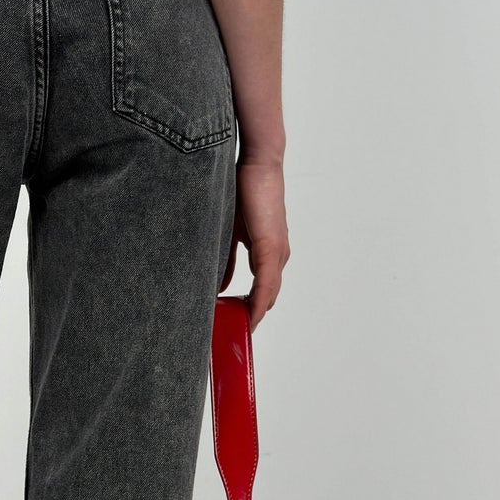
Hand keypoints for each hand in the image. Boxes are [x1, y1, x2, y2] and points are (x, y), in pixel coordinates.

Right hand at [220, 156, 288, 328]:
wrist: (256, 163)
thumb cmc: (242, 190)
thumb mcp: (228, 231)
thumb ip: (225, 260)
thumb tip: (221, 287)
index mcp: (268, 251)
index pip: (262, 289)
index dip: (249, 309)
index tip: (235, 326)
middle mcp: (278, 255)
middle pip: (267, 298)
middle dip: (250, 318)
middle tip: (233, 336)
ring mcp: (277, 253)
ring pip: (268, 295)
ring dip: (253, 315)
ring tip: (237, 332)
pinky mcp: (272, 247)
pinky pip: (266, 284)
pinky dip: (257, 303)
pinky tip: (249, 317)